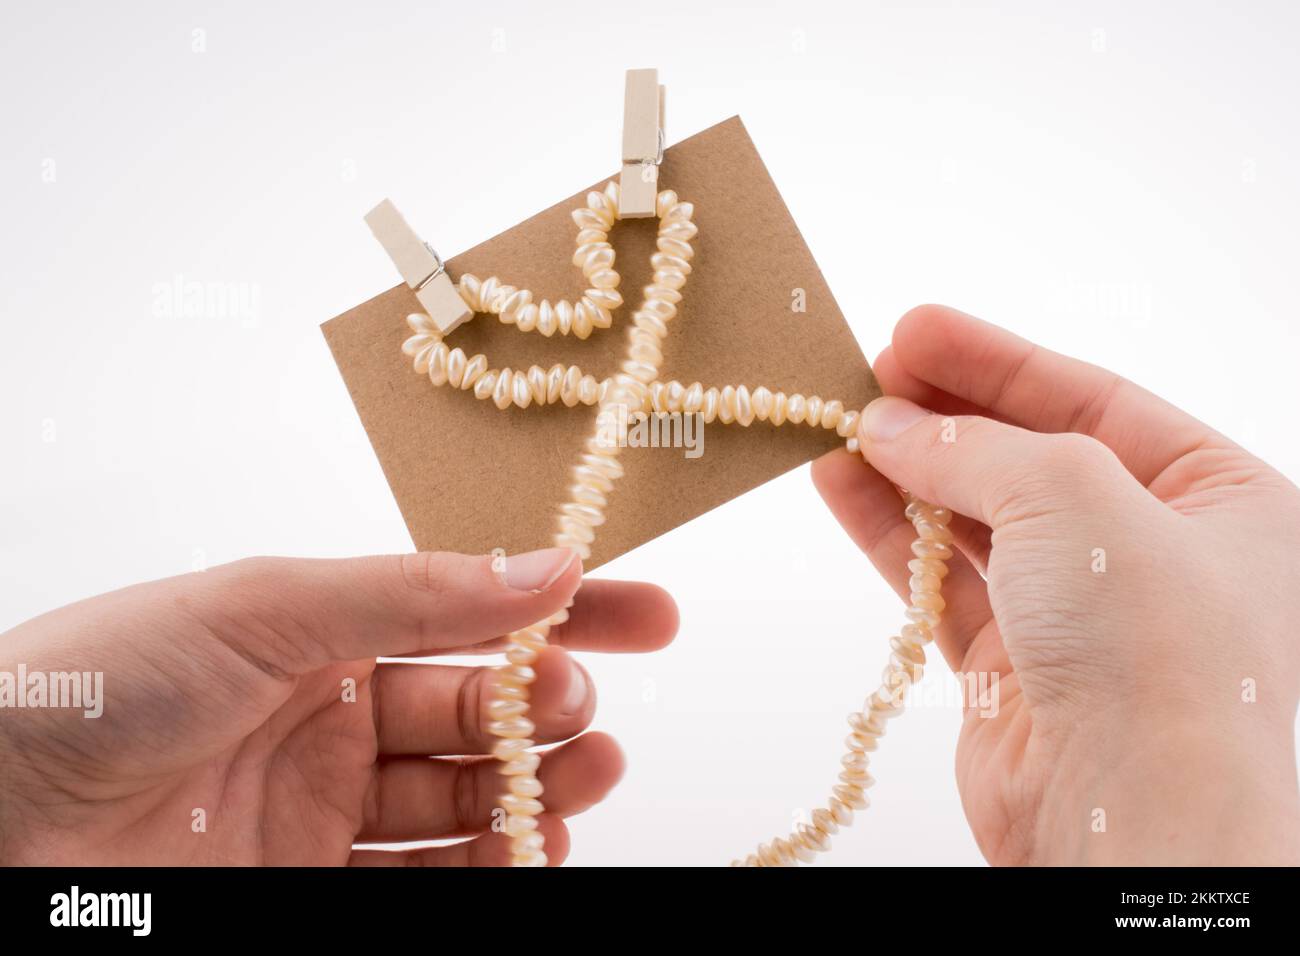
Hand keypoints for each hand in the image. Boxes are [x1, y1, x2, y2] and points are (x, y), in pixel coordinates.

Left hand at [0, 548, 676, 864]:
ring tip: (582, 776)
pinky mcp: (310, 883)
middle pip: (478, 712)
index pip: (473, 614)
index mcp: (327, 632)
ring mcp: (324, 807)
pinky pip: (425, 882)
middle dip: (546, 706)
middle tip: (578, 707)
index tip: (649, 615)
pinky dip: (487, 870)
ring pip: (464, 802)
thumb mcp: (269, 606)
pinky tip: (527, 851)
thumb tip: (548, 569)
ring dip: (533, 790)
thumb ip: (416, 594)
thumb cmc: (104, 679)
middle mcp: (334, 716)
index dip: (565, 612)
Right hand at [813, 305, 1299, 864]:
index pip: (1096, 400)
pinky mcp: (1016, 672)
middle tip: (868, 374)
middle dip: (946, 415)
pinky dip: (890, 535)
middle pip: (1030, 457)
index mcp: (1221, 502)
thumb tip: (889, 426)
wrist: (1135, 820)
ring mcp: (1083, 617)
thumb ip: (973, 447)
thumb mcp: (1072, 492)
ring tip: (838, 426)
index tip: (914, 329)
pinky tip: (842, 487)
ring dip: (906, 472)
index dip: (998, 361)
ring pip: (977, 521)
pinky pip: (941, 582)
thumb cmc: (1157, 653)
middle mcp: (1156, 557)